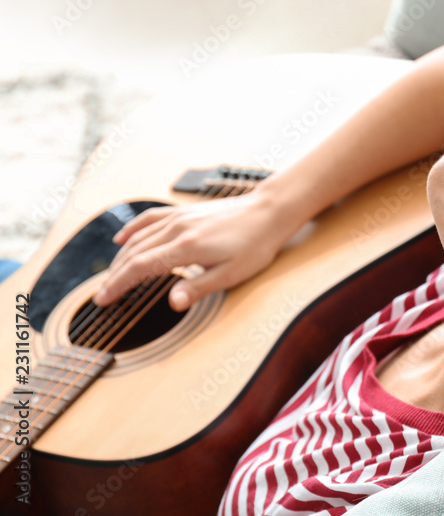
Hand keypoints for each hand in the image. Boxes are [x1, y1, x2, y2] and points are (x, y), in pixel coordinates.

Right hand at [93, 191, 298, 310]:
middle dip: (115, 276)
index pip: (139, 268)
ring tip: (112, 276)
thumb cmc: (255, 244)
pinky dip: (132, 229)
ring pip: (139, 237)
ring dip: (121, 257)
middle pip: (133, 253)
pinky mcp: (185, 212)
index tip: (104, 300)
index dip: (117, 285)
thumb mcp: (232, 274)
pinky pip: (150, 218)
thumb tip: (174, 304)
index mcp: (186, 248)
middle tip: (103, 295)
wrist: (269, 211)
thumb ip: (199, 288)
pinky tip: (123, 238)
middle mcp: (177, 229)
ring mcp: (180, 218)